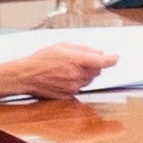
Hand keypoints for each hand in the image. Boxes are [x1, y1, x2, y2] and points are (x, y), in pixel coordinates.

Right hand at [0, 40, 117, 100]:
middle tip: (81, 60)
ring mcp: (74, 87)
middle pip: (97, 71)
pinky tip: (64, 77)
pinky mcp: (70, 95)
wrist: (26, 76)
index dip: (111, 59)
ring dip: (85, 74)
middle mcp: (77, 75)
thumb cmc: (42, 59)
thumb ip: (83, 49)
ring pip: (89, 80)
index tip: (115, 57)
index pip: (101, 61)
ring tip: (68, 68)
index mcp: (76, 60)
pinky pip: (80, 88)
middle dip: (94, 65)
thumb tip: (99, 52)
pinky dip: (77, 82)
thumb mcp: (62, 46)